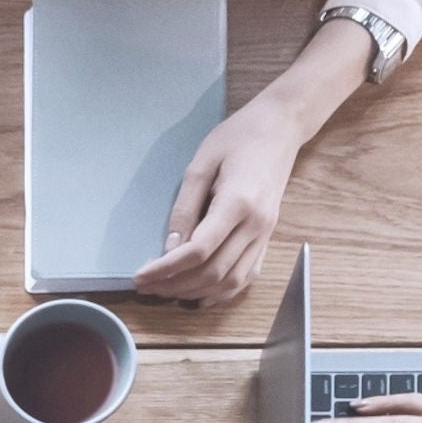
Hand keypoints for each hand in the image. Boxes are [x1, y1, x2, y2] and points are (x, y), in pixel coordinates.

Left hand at [133, 88, 300, 304]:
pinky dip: (223, 292)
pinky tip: (200, 294)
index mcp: (238, 203)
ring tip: (166, 290)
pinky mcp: (268, 237)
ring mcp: (265, 234)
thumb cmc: (238, 136)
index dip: (166, 269)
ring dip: (196, 292)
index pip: (198, 250)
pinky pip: (247, 276)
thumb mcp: (201, 163)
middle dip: (175, 285)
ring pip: (231, 282)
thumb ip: (185, 207)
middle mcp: (256, 225)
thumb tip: (170, 247)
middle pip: (213, 272)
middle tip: (147, 287)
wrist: (280, 127)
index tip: (140, 276)